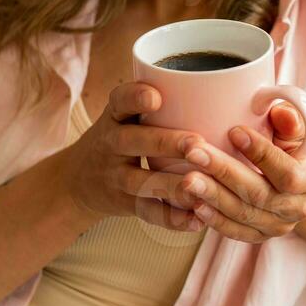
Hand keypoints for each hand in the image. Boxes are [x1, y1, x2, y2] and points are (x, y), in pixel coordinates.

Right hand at [56, 82, 207, 232]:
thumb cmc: (121, 136)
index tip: (156, 97)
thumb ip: (163, 102)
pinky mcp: (123, 204)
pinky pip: (147, 212)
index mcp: (116, 116)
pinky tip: (197, 220)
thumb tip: (228, 86)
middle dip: (167, 142)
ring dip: (171, 185)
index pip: (119, 101)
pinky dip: (172, 218)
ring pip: (142, 181)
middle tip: (197, 144)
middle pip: (135, 141)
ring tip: (198, 186)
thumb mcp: (125, 116)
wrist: (76, 181)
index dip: (135, 97)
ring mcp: (115, 176)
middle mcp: (112, 143)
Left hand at [174, 114, 305, 243]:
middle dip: (223, 172)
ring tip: (187, 179)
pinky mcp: (260, 235)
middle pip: (257, 194)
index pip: (286, 172)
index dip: (260, 153)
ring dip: (212, 196)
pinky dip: (214, 219)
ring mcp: (277, 225)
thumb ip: (292, 122)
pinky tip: (194, 204)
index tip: (233, 131)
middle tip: (194, 152)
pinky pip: (235, 231)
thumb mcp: (303, 133)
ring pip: (242, 213)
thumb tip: (282, 112)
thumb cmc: (300, 152)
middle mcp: (295, 208)